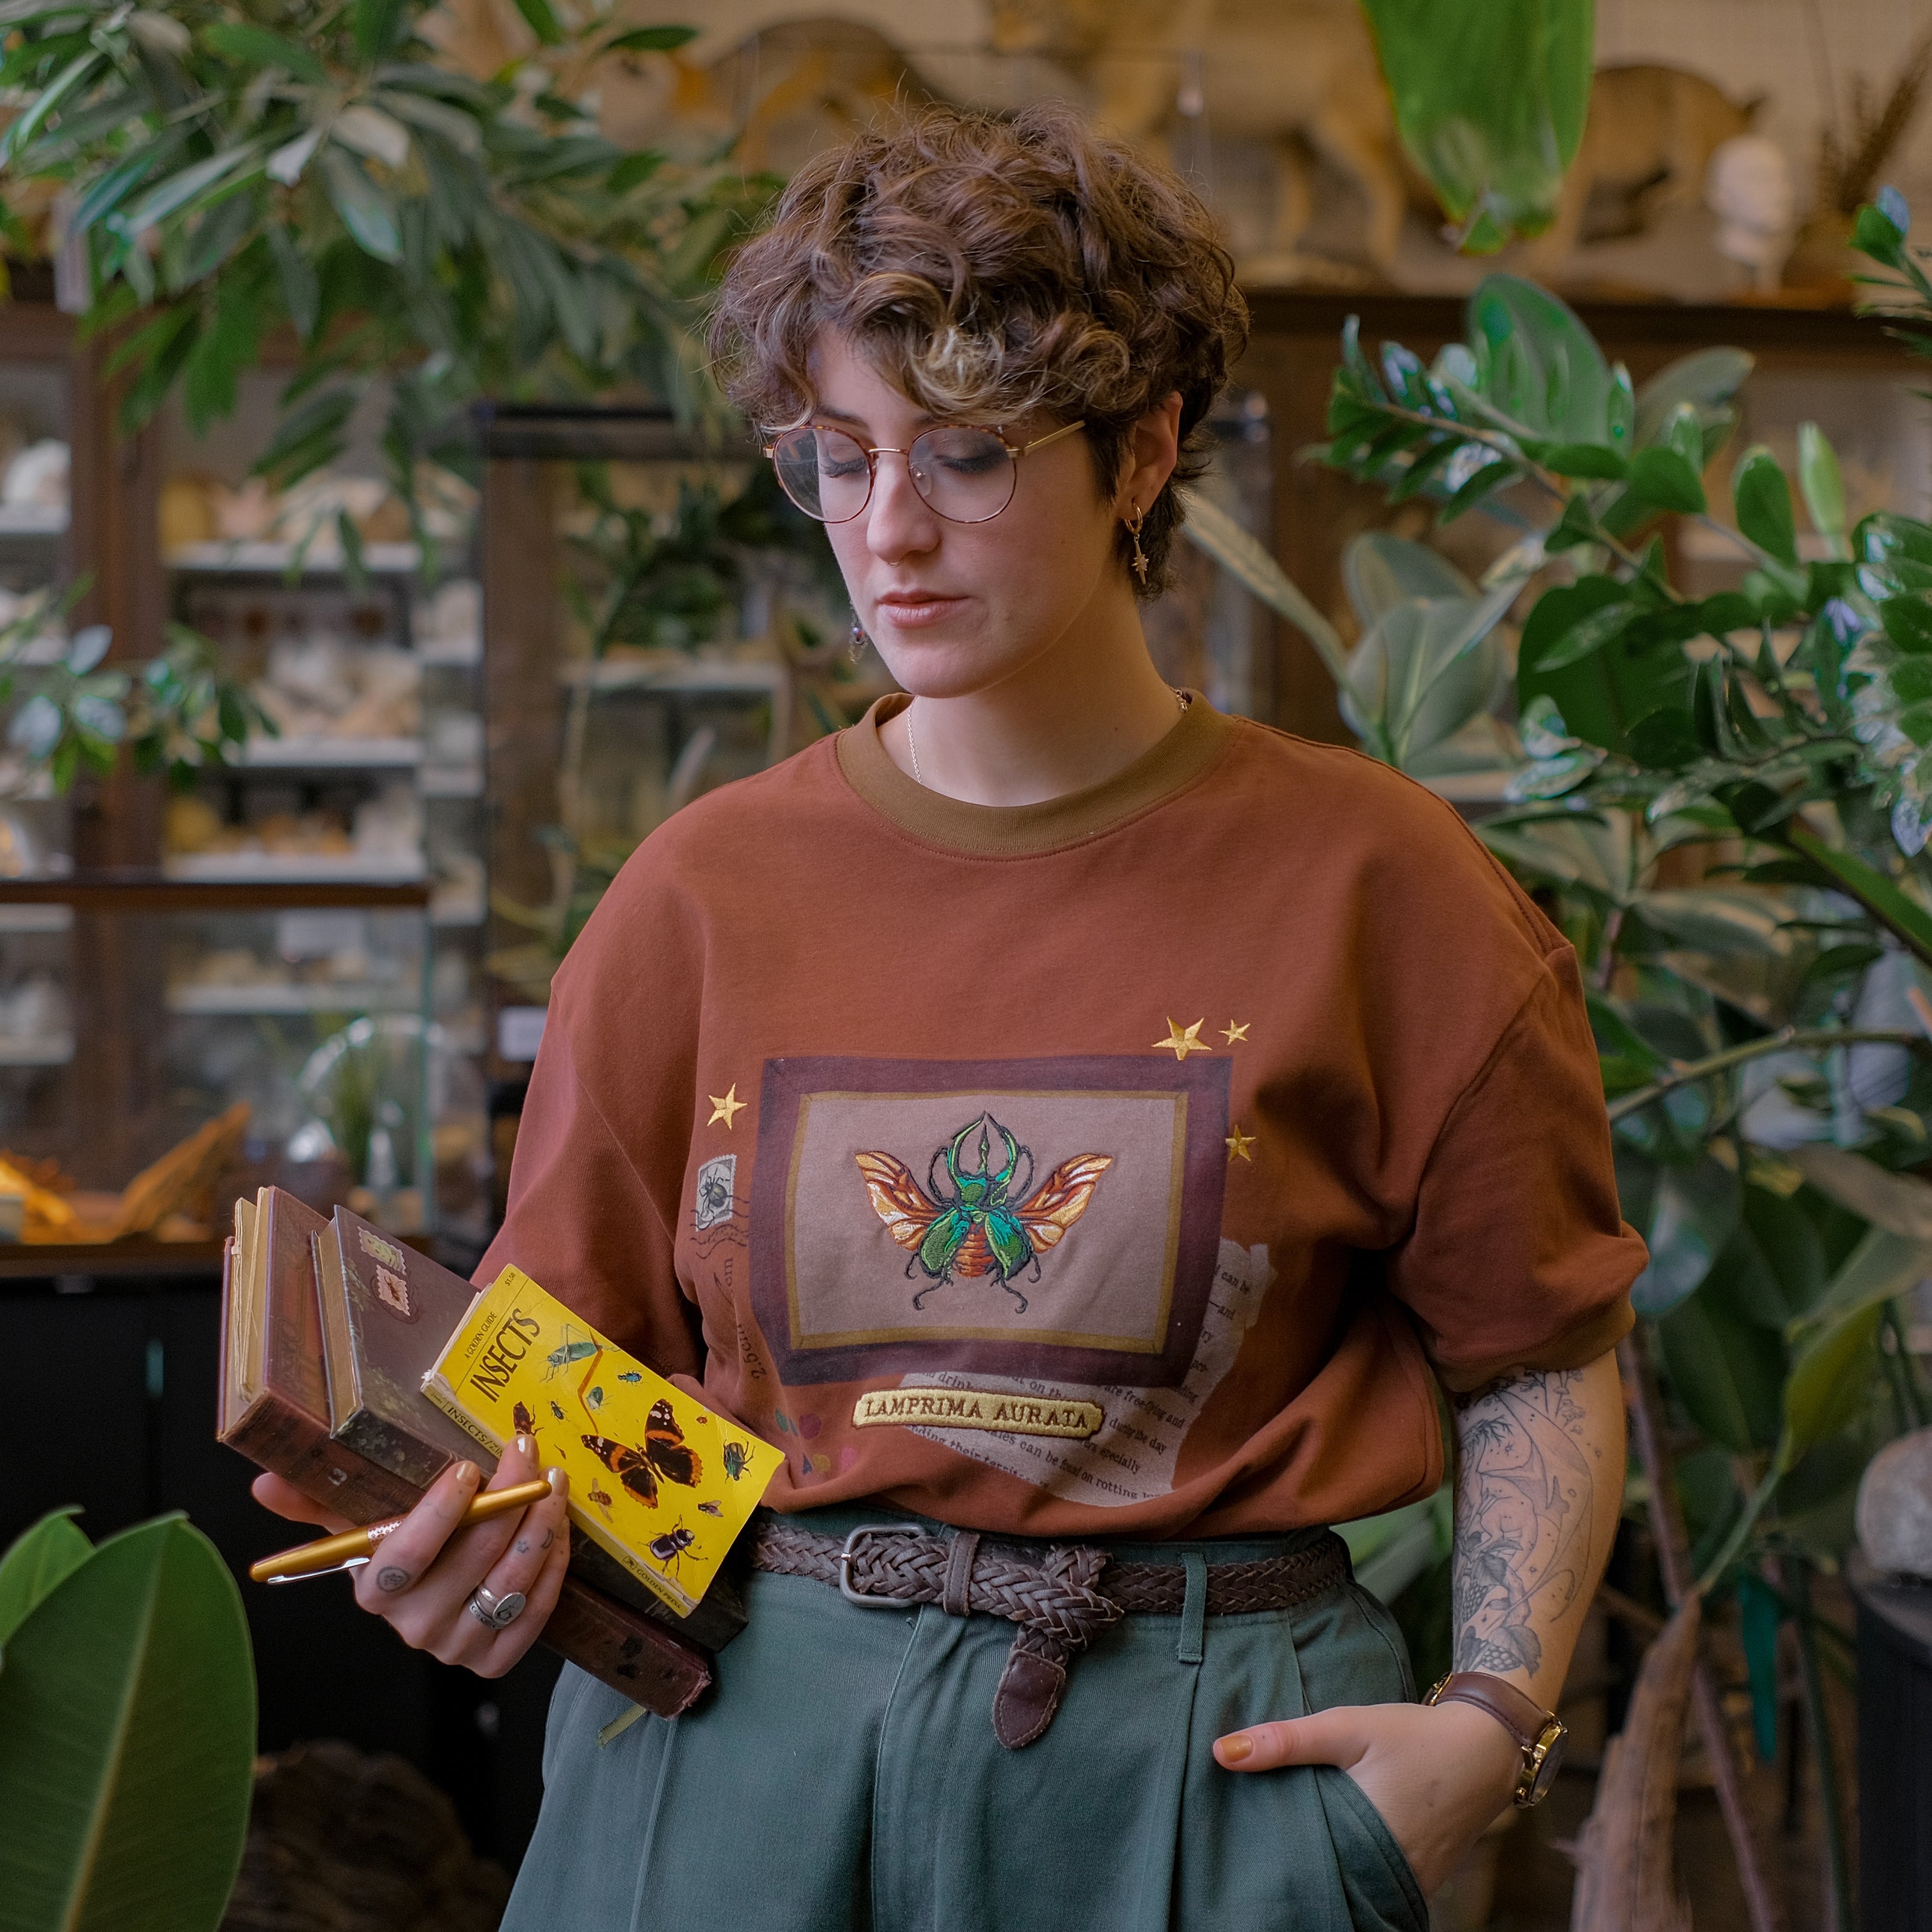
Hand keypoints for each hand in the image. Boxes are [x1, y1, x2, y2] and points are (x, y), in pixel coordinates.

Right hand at [250, 1436, 570, 1677]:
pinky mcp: (496, 1659)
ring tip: (550, 1480)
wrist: (434, 1595)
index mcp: (375, 1592)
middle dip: (507, 1499)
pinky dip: (553, 1563)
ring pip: (510, 1583)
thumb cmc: (397, 1542)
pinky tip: (557, 1523)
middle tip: (525, 1451)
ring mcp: (457, 1648)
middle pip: (470, 1562)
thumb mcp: (357, 1518)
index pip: (405, 1557)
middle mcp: (414, 1628)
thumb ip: (317, 1498)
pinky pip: (535, 1610)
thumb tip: (263, 1483)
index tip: (466, 1468)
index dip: (440, 1514)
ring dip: (539, 1524)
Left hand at [1214, 1698, 1521, 1894]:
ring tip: (1286, 1846)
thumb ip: (1286, 1741)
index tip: (1244, 1850)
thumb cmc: (1413, 1736)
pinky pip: (1378, 1883)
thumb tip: (1221, 1752)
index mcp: (1367, 1843)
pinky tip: (1331, 1847)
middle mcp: (1391, 1874)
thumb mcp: (1347, 1728)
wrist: (1486, 1747)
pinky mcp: (1422, 1879)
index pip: (1304, 1870)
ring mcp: (1410, 1883)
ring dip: (1325, 1869)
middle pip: (1327, 1881)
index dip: (1273, 1863)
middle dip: (1294, 1867)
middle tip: (1257, 1847)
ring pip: (1353, 1885)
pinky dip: (1354, 1868)